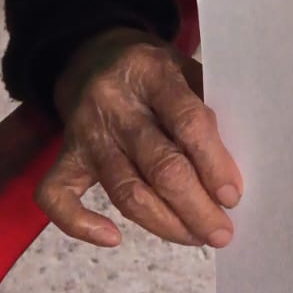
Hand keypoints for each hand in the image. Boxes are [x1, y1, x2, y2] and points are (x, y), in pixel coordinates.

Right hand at [39, 28, 241, 247]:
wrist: (90, 53)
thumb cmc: (152, 70)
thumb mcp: (185, 67)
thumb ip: (208, 107)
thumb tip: (235, 169)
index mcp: (153, 73)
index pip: (188, 122)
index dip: (213, 163)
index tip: (233, 196)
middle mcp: (115, 104)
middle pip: (159, 166)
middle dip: (195, 207)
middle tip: (221, 233)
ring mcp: (85, 132)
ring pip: (124, 190)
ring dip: (163, 223)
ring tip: (195, 238)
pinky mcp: (64, 155)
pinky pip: (57, 196)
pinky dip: (79, 224)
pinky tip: (113, 239)